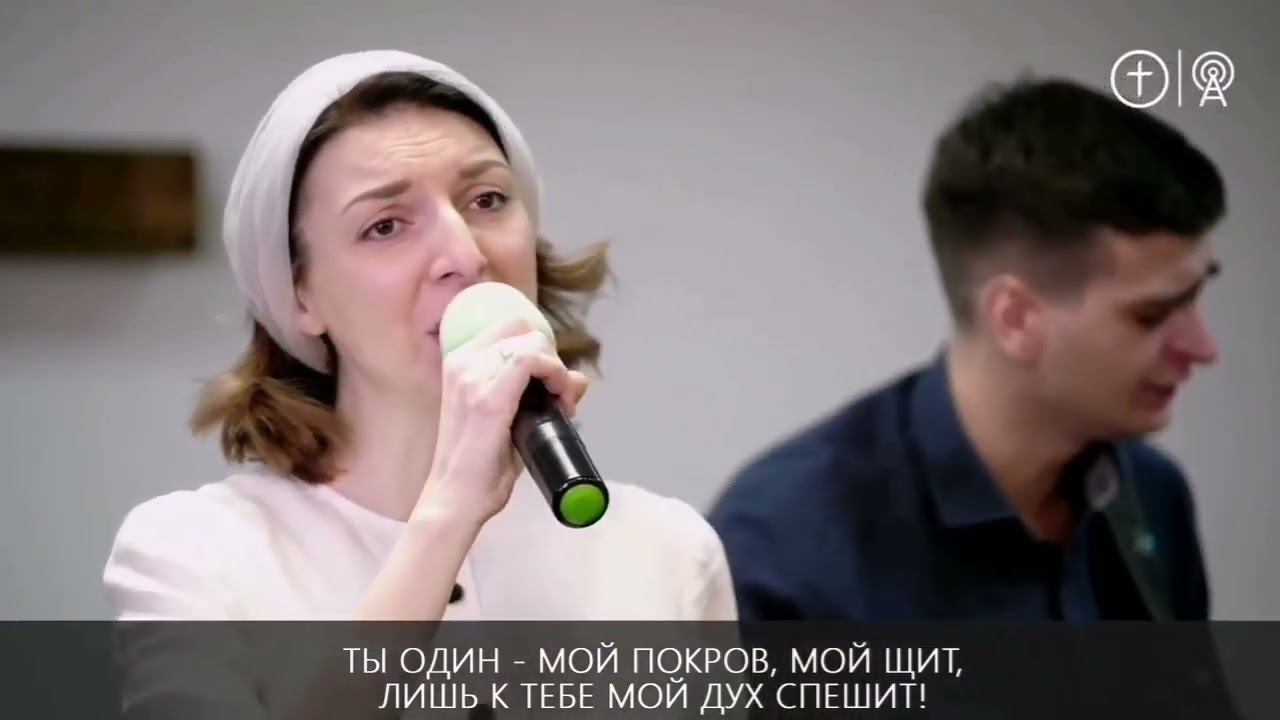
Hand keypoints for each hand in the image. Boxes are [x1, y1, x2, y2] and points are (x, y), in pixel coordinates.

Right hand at [412, 317, 589, 526]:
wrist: (456, 499)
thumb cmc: (481, 467)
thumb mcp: (514, 421)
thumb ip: (541, 397)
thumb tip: (578, 378)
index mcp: (461, 363)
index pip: (510, 329)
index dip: (540, 348)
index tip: (550, 383)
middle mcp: (463, 363)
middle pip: (523, 329)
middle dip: (551, 357)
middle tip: (559, 395)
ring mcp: (472, 377)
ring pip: (531, 342)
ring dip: (556, 370)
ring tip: (561, 404)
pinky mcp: (487, 398)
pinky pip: (530, 360)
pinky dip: (555, 375)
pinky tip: (560, 401)